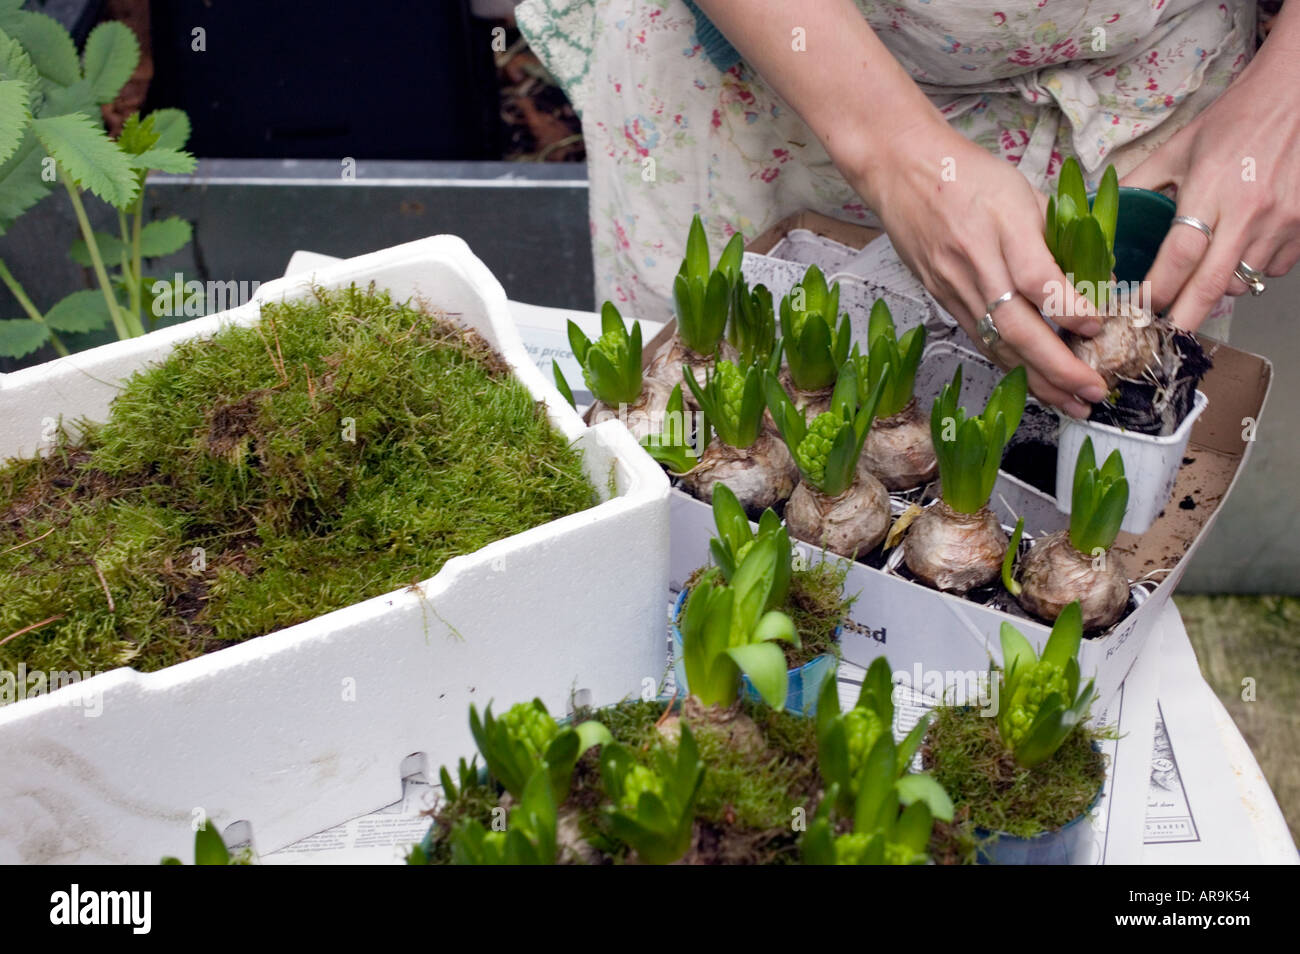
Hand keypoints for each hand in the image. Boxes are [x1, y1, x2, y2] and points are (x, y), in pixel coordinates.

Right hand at [848, 119, 1108, 416]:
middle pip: (1017, 328)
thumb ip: (1058, 236)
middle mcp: (975, 264)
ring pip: (998, 346)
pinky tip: (1035, 384)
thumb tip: (1097, 283)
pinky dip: (1012, 367)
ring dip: (1038, 381)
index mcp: (1001, 227)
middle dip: (1059, 367)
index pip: (1037, 279)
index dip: (1069, 308)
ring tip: (1073, 403)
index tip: (1098, 325)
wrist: (903, 173)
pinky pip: (982, 341)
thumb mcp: (1023, 191)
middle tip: (1095, 389)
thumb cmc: (970, 176)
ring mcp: (954, 288)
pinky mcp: (943, 300)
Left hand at [1123, 24, 1299, 327]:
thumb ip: (1140, 183)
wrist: (1297, 94)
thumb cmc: (1236, 119)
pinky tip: (1236, 252)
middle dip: (1183, 318)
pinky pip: (1270, 270)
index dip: (1156, 289)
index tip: (1138, 309)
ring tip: (1197, 280)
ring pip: (1242, 281)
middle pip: (1212, 285)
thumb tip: (1102, 214)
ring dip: (1216, 290)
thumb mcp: (1179, 147)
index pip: (1180, 255)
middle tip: (1161, 335)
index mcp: (1210, 188)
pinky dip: (1250, 271)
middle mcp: (1249, 210)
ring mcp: (1281, 221)